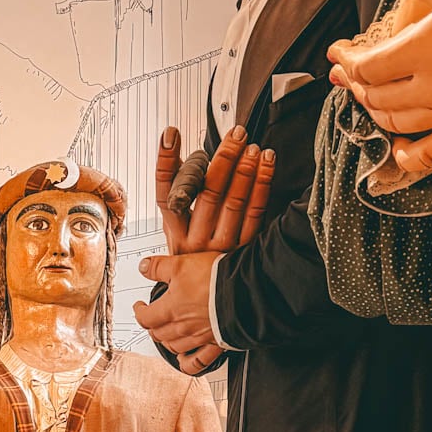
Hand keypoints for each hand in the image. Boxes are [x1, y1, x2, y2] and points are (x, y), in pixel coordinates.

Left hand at [134, 253, 222, 374]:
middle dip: (153, 326)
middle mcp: (182, 329)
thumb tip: (143, 268)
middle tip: (152, 318)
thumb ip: (159, 268)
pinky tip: (184, 360)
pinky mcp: (215, 343)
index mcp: (170, 310)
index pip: (145, 318)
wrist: (246, 291)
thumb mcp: (181, 264)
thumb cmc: (215, 278)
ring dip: (167, 341)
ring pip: (174, 347)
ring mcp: (198, 339)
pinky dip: (187, 362)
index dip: (139, 312)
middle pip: (159, 334)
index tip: (139, 306)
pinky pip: (197, 361)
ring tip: (167, 333)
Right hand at [157, 127, 276, 253]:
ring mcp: (218, 248)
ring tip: (253, 147)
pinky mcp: (241, 251)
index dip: (166, 163)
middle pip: (207, 193)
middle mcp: (193, 241)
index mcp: (174, 232)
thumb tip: (176, 148)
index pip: (165, 193)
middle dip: (223, 158)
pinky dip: (262, 185)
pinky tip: (266, 164)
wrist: (205, 297)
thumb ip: (180, 192)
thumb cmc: (192, 256)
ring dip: (245, 170)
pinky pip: (254, 214)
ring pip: (232, 202)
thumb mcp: (178, 229)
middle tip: (236, 134)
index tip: (171, 135)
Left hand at [328, 0, 431, 174]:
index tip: (337, 52)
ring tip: (366, 99)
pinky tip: (398, 150)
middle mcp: (431, 89)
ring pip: (397, 124)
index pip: (366, 67)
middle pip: (376, 98)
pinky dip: (408, 156)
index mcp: (420, 52)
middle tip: (345, 74)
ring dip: (375, 113)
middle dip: (354, 86)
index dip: (346, 61)